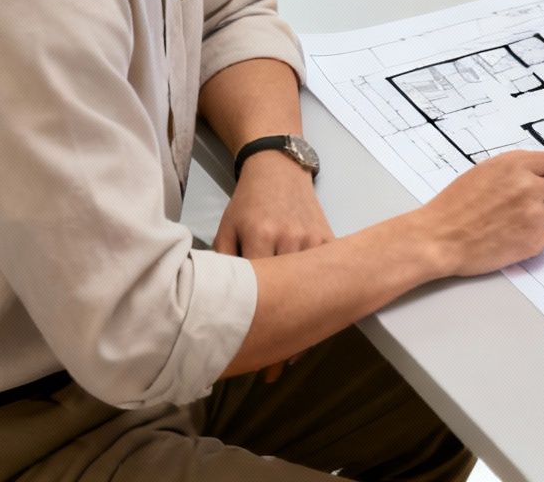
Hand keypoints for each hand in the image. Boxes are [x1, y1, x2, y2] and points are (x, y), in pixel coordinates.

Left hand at [215, 152, 334, 379]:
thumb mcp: (227, 227)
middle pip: (289, 299)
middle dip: (283, 338)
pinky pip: (328, 279)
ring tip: (289, 360)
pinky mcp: (330, 239)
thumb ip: (223, 261)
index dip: (255, 326)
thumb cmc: (248, 201)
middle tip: (272, 372)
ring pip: (312, 293)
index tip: (251, 355)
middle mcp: (291, 241)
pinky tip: (314, 329)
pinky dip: (323, 305)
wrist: (280, 170)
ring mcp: (314, 241)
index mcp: (261, 238)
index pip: (259, 291)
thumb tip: (213, 301)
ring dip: (303, 327)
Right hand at [410, 151, 543, 278]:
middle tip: (532, 209)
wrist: (439, 237)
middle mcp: (529, 186)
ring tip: (516, 224)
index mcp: (516, 164)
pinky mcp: (533, 240)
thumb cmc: (456, 205)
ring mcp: (533, 214)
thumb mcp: (486, 172)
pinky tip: (512, 238)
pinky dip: (535, 239)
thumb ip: (518, 170)